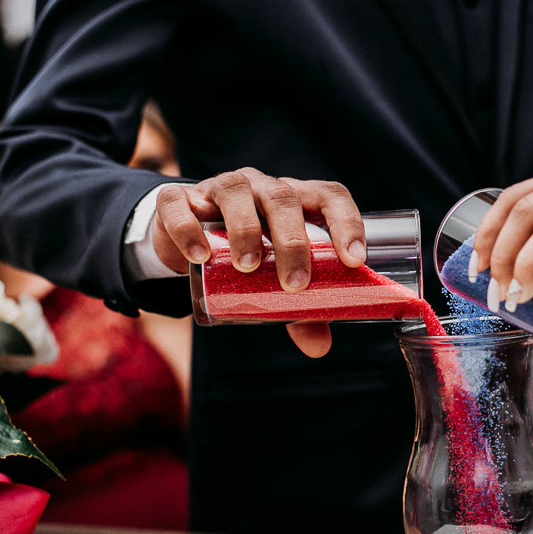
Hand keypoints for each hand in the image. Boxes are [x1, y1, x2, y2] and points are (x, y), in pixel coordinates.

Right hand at [153, 168, 366, 357]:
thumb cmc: (248, 257)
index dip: (347, 222)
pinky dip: (189, 229)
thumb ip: (298, 312)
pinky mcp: (177, 198)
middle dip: (293, 241)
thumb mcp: (275, 283)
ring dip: (245, 230)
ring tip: (249, 268)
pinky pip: (180, 204)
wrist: (188, 242)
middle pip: (284, 198)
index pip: (330, 196)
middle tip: (295, 284)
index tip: (354, 260)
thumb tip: (319, 347)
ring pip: (236, 193)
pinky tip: (200, 256)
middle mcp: (261, 186)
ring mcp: (219, 187)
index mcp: (296, 200)